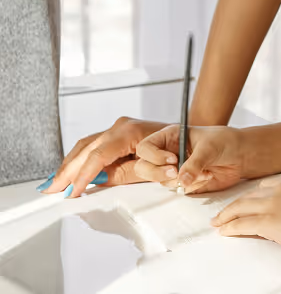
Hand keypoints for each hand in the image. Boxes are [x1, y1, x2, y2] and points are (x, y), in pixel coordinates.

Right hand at [47, 117, 166, 197]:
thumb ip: (123, 174)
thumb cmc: (176, 152)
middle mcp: (121, 125)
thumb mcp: (150, 168)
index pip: (98, 156)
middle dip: (68, 171)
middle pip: (86, 149)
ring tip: (54, 183)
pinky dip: (80, 158)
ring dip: (69, 164)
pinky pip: (93, 144)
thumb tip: (97, 181)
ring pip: (86, 145)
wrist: (190, 137)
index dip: (83, 176)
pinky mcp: (119, 132)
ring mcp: (119, 126)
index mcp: (129, 131)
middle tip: (51, 190)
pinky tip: (69, 171)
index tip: (72, 192)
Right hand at [135, 124, 248, 193]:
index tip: (173, 160)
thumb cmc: (225, 141)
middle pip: (143, 167)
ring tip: (204, 171)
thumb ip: (194, 163)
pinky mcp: (181, 182)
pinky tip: (207, 176)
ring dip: (182, 180)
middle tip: (176, 173)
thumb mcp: (209, 147)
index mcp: (170, 136)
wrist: (240, 155)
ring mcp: (172, 168)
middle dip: (159, 173)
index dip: (154, 156)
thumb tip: (181, 179)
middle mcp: (166, 152)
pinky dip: (191, 187)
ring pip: (161, 181)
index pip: (145, 147)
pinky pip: (177, 189)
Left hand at [212, 176, 280, 258]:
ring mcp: (273, 204)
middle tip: (222, 214)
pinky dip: (231, 227)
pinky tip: (224, 231)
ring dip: (226, 216)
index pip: (263, 186)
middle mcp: (280, 188)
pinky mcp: (268, 221)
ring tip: (218, 223)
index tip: (244, 204)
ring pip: (241, 207)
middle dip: (233, 206)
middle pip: (248, 195)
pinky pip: (243, 223)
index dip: (251, 197)